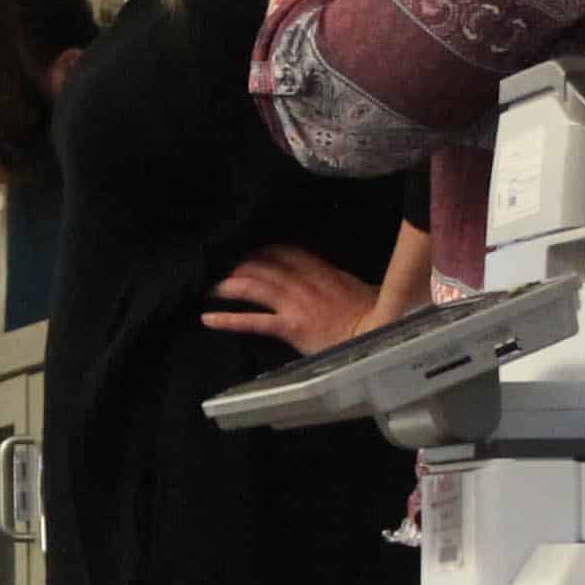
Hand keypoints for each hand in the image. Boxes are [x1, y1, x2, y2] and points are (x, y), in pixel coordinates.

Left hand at [203, 243, 381, 356]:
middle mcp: (303, 283)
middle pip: (263, 266)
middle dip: (239, 265)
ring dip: (228, 285)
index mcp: (320, 271)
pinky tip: (209, 318)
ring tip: (209, 286)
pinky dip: (230, 319)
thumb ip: (334, 278)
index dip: (262, 249)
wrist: (375, 334)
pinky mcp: (290, 326)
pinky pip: (255, 321)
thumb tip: (328, 276)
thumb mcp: (353, 286)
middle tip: (221, 268)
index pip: (284, 251)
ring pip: (255, 287)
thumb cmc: (371, 314)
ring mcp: (295, 304)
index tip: (249, 250)